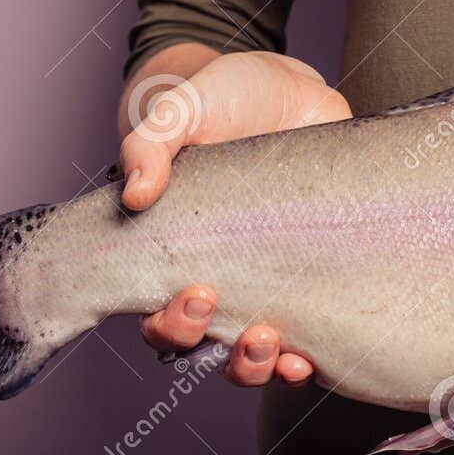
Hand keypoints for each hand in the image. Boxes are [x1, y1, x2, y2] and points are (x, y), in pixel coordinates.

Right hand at [121, 47, 350, 387]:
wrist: (292, 88)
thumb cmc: (223, 99)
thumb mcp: (182, 109)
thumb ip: (149, 144)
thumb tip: (135, 194)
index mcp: (177, 251)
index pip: (156, 312)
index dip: (169, 323)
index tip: (195, 294)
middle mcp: (221, 276)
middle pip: (204, 347)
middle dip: (218, 349)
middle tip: (244, 325)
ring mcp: (270, 280)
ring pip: (254, 355)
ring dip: (261, 366)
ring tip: (279, 351)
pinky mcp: (317, 275)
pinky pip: (309, 335)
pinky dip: (310, 357)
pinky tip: (318, 357)